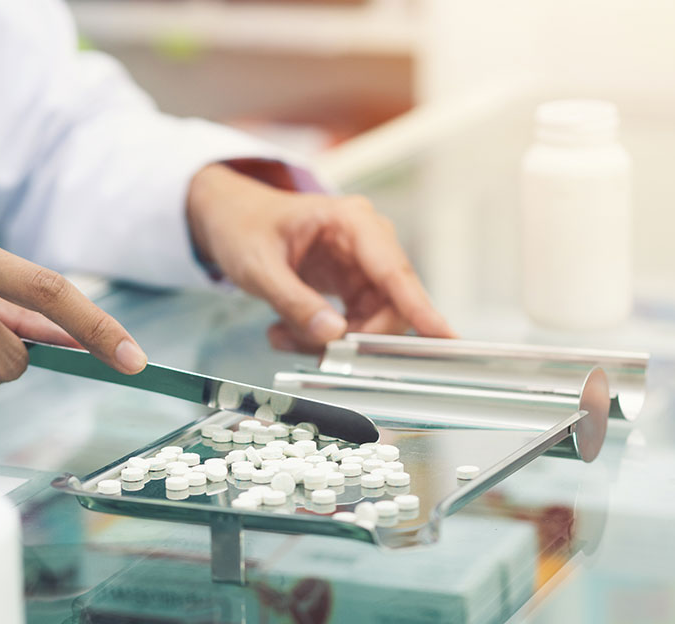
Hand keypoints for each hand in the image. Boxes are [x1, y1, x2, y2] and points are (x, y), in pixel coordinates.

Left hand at [187, 164, 454, 351]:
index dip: (421, 308)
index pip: (395, 271)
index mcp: (351, 222)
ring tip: (283, 338)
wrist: (230, 217)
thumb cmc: (244, 226)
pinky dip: (320, 338)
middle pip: (389, 306)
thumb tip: (332, 335)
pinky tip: (286, 333)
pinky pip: (352, 325)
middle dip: (355, 338)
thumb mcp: (259, 266)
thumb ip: (294, 302)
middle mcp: (367, 243)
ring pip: (370, 323)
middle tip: (314, 354)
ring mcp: (362, 266)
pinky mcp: (351, 287)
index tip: (443, 336)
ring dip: (330, 343)